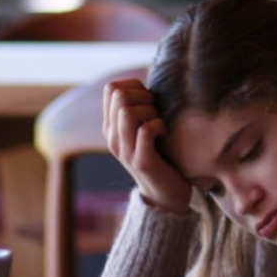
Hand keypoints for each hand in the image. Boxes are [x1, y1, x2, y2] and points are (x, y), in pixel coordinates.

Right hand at [102, 77, 190, 213]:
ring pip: (127, 111)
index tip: (149, 100)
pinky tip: (165, 133)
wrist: (165, 196)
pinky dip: (159, 126)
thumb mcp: (142, 130)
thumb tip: (148, 80)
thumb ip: (139, 108)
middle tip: (156, 111)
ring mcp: (125, 151)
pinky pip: (145, 130)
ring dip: (151, 111)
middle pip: (118, 95)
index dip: (134, 85)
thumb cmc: (160, 155)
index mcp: (111, 127)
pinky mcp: (142, 162)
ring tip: (159, 123)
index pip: (110, 88)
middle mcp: (113, 138)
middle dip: (143, 96)